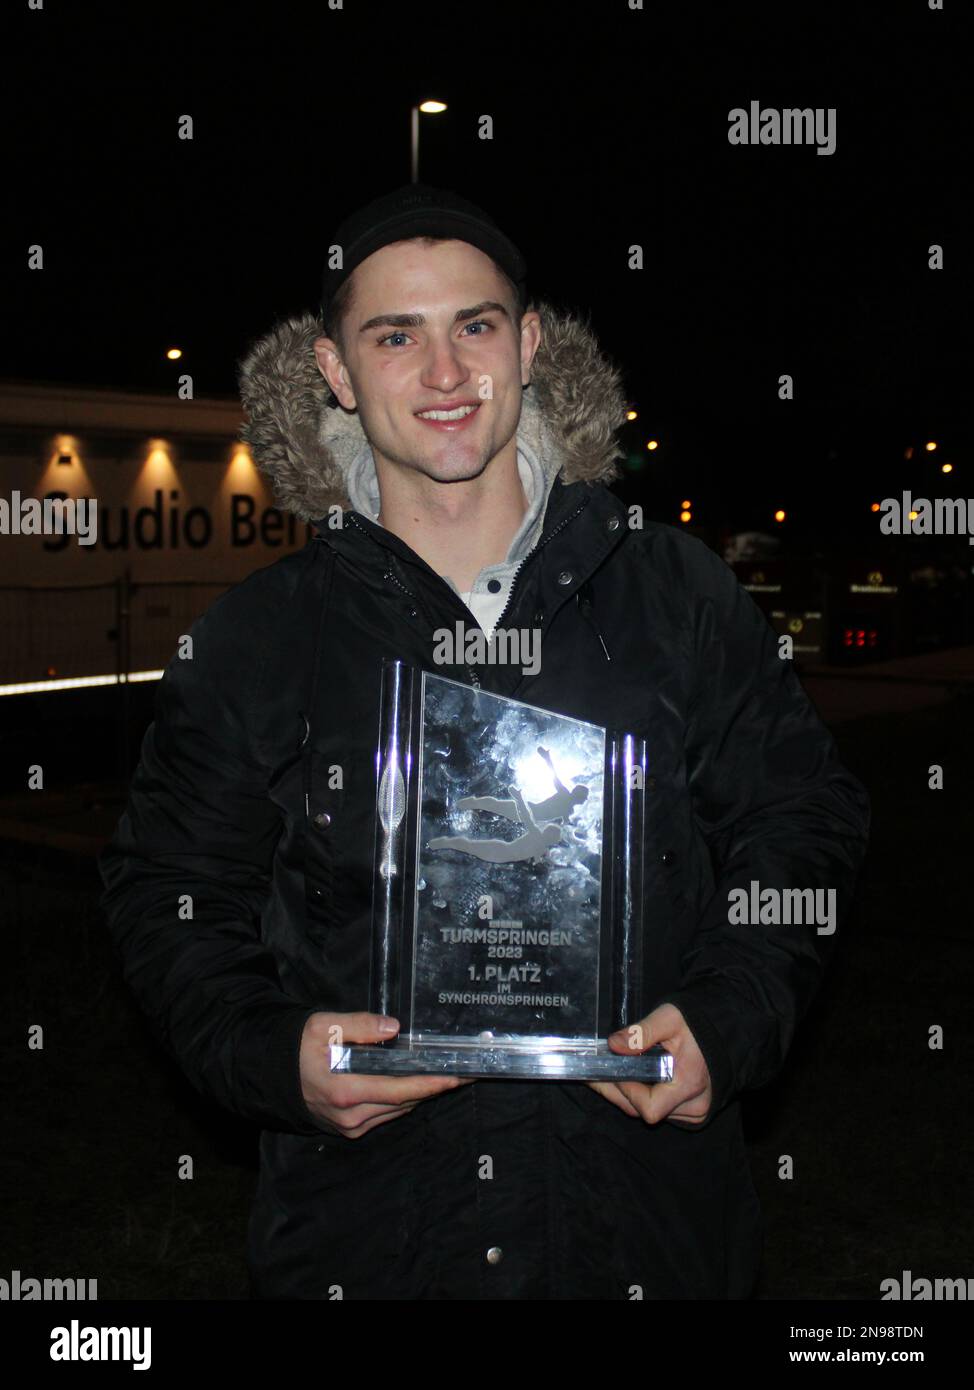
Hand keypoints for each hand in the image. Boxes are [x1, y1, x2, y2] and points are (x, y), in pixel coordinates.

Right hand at [300, 1011, 472, 1139]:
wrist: (271, 1073)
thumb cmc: (298, 1046)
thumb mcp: (323, 1026)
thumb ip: (359, 1025)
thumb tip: (393, 1028)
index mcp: (345, 1090)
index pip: (399, 1089)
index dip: (430, 1084)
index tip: (455, 1077)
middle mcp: (351, 1115)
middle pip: (404, 1102)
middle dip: (433, 1087)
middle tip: (462, 1072)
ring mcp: (350, 1125)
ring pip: (397, 1110)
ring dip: (420, 1094)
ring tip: (445, 1077)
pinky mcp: (349, 1128)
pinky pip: (385, 1115)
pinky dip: (402, 1100)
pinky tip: (415, 1085)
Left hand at [587, 1002, 712, 1127]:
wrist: (726, 1030)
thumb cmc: (698, 1023)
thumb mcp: (669, 1018)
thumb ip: (641, 1032)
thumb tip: (614, 1045)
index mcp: (689, 1084)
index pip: (649, 1107)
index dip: (626, 1092)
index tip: (610, 1071)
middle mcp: (694, 1106)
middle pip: (645, 1112)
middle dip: (618, 1093)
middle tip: (595, 1074)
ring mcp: (696, 1111)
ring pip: (651, 1113)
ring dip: (630, 1096)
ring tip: (613, 1073)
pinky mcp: (695, 1111)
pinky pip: (663, 1110)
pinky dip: (646, 1097)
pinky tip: (635, 1079)